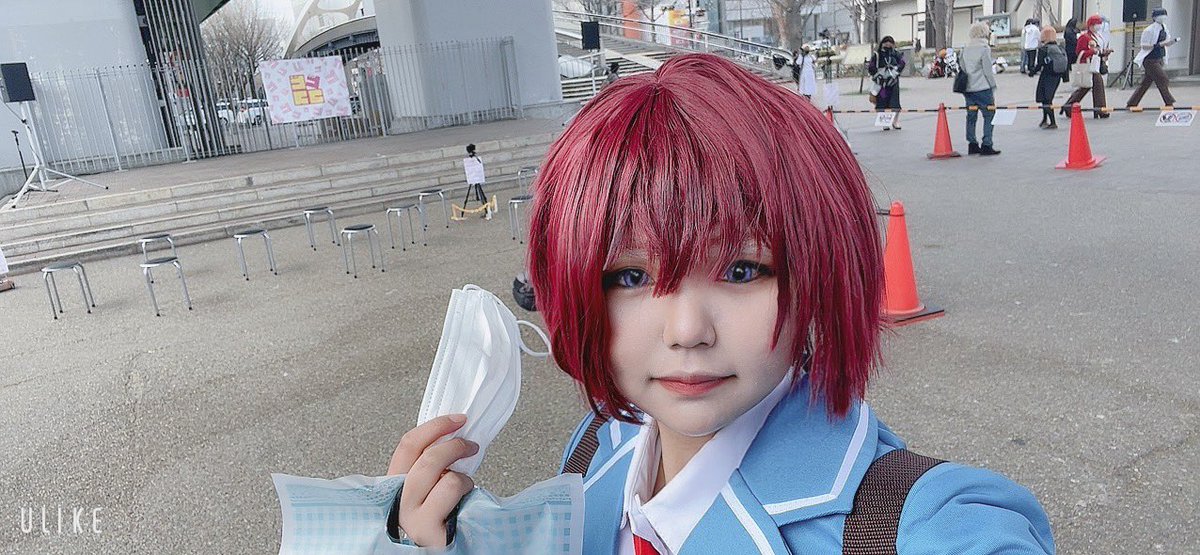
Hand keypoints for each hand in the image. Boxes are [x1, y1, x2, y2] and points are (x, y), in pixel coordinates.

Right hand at [387, 414, 478, 546]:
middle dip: (454, 445)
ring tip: (463, 488)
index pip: (408, 445)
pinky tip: (464, 503)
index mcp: (396, 485)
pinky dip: (465, 489)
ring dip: (461, 475)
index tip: (458, 420)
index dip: (435, 427)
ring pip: (440, 473)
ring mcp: (411, 517)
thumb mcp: (430, 488)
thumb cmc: (440, 521)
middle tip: (471, 446)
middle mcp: (399, 500)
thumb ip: (433, 467)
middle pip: (425, 456)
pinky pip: (450, 490)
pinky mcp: (427, 529)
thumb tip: (454, 437)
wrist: (447, 550)